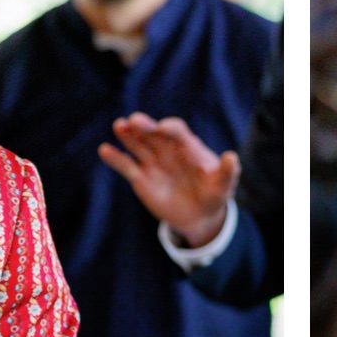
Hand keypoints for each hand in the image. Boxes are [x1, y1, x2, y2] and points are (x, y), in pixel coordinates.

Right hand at [98, 111, 237, 246]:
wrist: (199, 215)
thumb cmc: (214, 195)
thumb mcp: (224, 186)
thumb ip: (227, 172)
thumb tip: (232, 157)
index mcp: (188, 147)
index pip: (178, 133)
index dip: (171, 129)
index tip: (164, 128)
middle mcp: (167, 149)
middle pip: (154, 134)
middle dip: (146, 127)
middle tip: (134, 120)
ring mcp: (153, 162)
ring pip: (138, 144)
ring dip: (128, 135)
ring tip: (119, 125)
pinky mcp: (141, 178)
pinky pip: (126, 166)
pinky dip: (115, 158)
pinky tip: (105, 150)